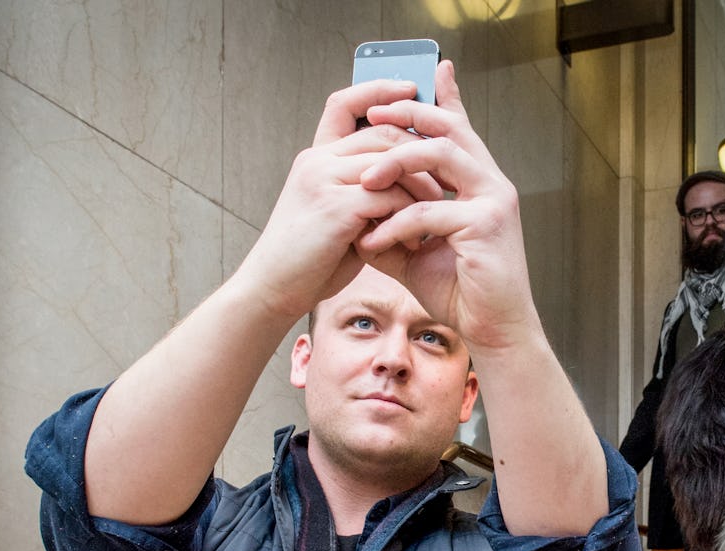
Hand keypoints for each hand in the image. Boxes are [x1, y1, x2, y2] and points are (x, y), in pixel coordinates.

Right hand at [236, 78, 445, 321]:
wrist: (274, 289)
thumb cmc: (311, 259)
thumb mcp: (338, 215)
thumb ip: (365, 192)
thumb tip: (409, 184)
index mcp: (316, 157)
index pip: (345, 103)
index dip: (378, 90)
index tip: (411, 87)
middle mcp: (317, 160)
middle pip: (383, 131)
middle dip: (422, 149)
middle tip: (450, 173)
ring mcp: (324, 180)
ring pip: (391, 161)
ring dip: (422, 184)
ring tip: (438, 207)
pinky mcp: (335, 206)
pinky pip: (389, 195)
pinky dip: (409, 213)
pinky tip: (416, 235)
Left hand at [353, 60, 538, 355]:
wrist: (493, 330)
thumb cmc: (461, 294)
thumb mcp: (416, 254)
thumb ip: (392, 228)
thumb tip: (355, 219)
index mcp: (479, 185)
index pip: (457, 129)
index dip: (434, 101)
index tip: (398, 92)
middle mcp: (492, 184)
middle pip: (450, 127)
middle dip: (408, 115)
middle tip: (372, 116)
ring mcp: (493, 200)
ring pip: (440, 155)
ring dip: (396, 162)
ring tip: (364, 182)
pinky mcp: (487, 224)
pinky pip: (430, 211)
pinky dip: (395, 225)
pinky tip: (372, 243)